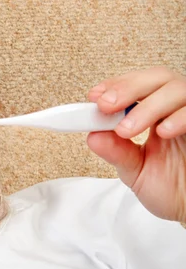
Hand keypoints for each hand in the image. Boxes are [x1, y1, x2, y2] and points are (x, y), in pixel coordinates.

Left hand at [87, 67, 185, 222]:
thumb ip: (116, 152)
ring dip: (147, 106)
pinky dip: (180, 117)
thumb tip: (92, 135)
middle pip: (157, 78)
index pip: (138, 86)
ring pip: (176, 88)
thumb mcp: (135, 171)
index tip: (95, 96)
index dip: (116, 85)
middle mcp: (175, 110)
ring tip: (126, 129)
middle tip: (106, 106)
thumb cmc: (172, 189)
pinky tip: (163, 131)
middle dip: (128, 88)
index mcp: (157, 115)